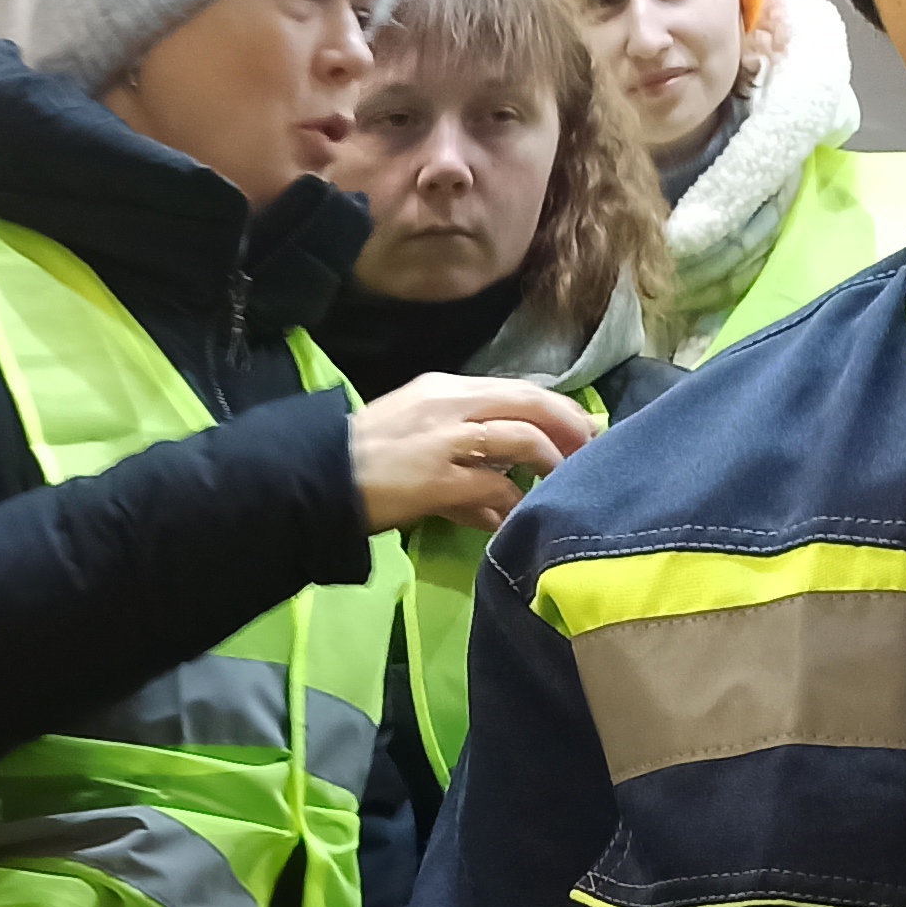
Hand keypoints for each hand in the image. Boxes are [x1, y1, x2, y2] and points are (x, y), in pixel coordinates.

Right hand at [348, 375, 597, 532]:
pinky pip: (494, 488)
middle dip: (569, 427)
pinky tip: (519, 518)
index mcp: (445, 388)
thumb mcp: (415, 434)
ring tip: (565, 483)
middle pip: (530, 403)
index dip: (558, 408)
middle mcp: (450, 403)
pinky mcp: (438, 478)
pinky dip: (514, 503)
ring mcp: (445, 440)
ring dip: (552, 461)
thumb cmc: (361, 459)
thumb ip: (462, 450)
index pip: (517, 389)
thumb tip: (502, 490)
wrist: (313, 477)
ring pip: (521, 438)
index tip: (585, 428)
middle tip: (592, 452)